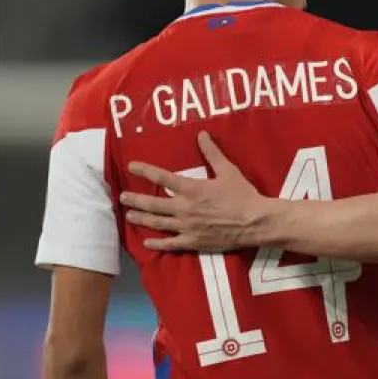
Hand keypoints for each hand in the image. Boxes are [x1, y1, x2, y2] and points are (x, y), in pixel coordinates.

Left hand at [121, 132, 265, 251]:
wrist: (255, 221)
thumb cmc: (242, 195)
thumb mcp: (228, 171)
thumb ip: (212, 153)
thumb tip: (201, 134)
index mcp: (191, 188)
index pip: (161, 177)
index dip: (144, 170)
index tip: (131, 166)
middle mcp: (184, 208)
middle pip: (152, 203)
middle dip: (135, 199)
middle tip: (122, 197)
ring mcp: (186, 226)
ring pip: (157, 223)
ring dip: (141, 219)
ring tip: (129, 215)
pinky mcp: (193, 241)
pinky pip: (170, 244)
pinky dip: (157, 244)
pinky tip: (147, 243)